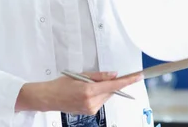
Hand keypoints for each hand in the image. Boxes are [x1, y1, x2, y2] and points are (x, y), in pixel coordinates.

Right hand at [16, 71, 141, 114]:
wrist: (49, 98)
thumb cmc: (62, 84)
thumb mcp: (81, 75)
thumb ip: (100, 76)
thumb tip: (114, 75)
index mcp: (89, 90)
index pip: (114, 86)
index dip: (127, 81)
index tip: (138, 77)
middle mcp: (91, 102)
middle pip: (111, 91)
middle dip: (110, 84)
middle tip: (99, 78)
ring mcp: (91, 109)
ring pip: (106, 96)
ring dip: (103, 90)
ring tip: (87, 87)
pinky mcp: (90, 112)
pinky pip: (101, 102)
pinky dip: (98, 95)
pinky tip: (87, 93)